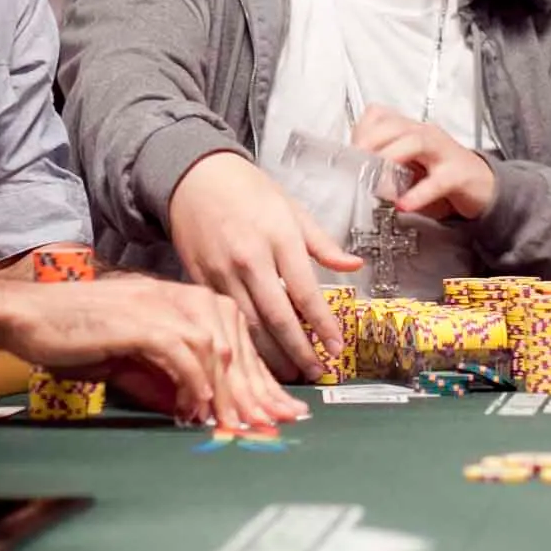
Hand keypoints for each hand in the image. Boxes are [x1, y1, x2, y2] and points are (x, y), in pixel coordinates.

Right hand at [1, 278, 307, 426]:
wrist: (30, 315)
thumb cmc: (79, 336)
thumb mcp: (134, 360)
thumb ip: (168, 379)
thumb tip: (201, 409)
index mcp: (186, 302)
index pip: (237, 343)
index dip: (261, 381)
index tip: (280, 411)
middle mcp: (181, 298)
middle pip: (234, 346)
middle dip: (256, 391)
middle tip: (271, 425)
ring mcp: (161, 305)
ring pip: (214, 349)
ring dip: (228, 392)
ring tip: (236, 426)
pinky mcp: (140, 320)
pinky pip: (180, 353)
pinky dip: (193, 383)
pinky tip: (197, 409)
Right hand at [168, 153, 361, 380]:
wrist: (195, 177)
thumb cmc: (249, 191)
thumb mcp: (292, 209)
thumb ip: (323, 244)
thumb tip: (354, 266)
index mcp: (279, 237)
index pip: (305, 291)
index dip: (323, 324)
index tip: (338, 347)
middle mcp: (250, 258)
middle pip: (277, 316)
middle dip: (299, 350)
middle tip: (316, 372)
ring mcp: (222, 272)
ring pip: (249, 325)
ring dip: (272, 355)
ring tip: (292, 374)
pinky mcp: (201, 280)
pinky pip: (226, 320)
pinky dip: (244, 341)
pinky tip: (258, 356)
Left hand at [352, 105, 494, 220]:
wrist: (484, 187)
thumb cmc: (441, 174)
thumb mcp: (409, 165)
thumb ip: (385, 163)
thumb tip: (354, 171)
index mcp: (411, 130)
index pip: (380, 115)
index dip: (361, 130)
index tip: (348, 152)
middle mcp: (427, 135)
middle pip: (395, 126)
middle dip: (370, 141)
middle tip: (354, 164)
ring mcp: (444, 153)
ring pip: (416, 142)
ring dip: (391, 157)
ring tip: (375, 178)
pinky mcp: (459, 175)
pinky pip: (438, 181)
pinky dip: (419, 193)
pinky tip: (404, 204)